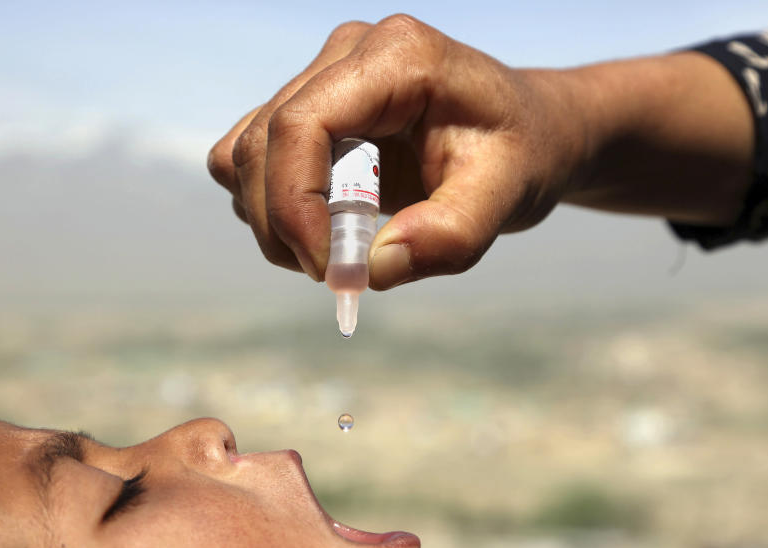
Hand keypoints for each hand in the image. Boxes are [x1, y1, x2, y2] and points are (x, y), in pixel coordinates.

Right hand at [207, 15, 587, 288]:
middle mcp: (347, 54)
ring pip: (243, 154)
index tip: (327, 268)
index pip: (302, 123)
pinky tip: (323, 225)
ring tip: (335, 249)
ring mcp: (321, 77)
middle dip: (282, 225)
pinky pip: (249, 158)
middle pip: (262, 143)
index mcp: (398, 58)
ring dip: (272, 219)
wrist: (524, 133)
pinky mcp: (307, 109)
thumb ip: (450, 236)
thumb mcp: (507, 197)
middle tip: (335, 275)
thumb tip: (373, 268)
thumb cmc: (518, 155)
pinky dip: (271, 206)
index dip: (296, 203)